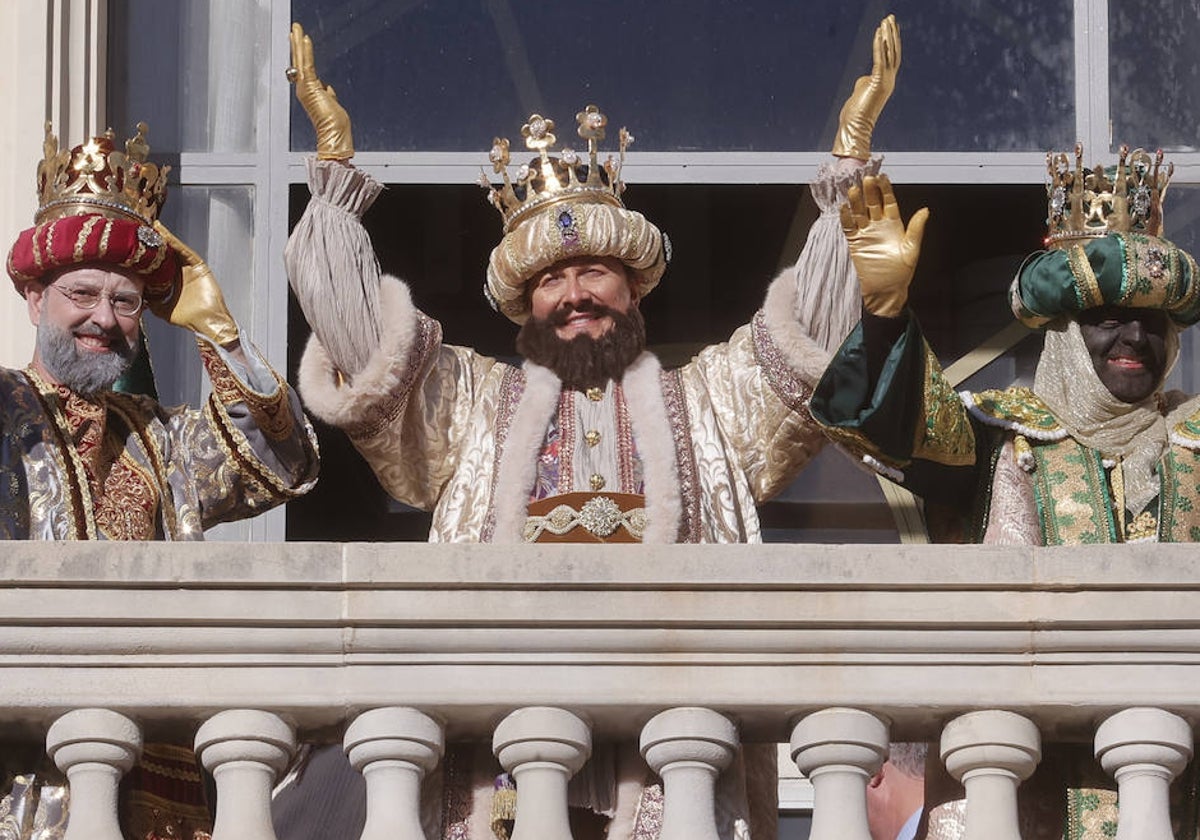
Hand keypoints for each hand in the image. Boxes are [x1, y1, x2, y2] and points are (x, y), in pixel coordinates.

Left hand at [150, 222, 239, 346]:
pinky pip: (186, 252)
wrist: (206, 322)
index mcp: (176, 281)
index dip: (151, 254)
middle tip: (145, 230)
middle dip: (158, 242)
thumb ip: (153, 303)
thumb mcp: (164, 310)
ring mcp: (192, 269)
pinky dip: (176, 243)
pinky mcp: (200, 267)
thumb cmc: (191, 319)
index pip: (162, 263)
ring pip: (177, 250)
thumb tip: (140, 299)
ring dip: (166, 238)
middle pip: (169, 253)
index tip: (139, 245)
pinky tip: (165, 235)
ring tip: (154, 227)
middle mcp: (184, 272)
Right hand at [289, 21, 353, 159]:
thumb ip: (328, 95)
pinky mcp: (310, 87)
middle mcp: (304, 88)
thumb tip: (328, 89)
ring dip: (298, 43)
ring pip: (300, 60)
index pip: (304, 68)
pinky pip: (307, 64)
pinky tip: (306, 39)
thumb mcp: (332, 104)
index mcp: (309, 92)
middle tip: (294, 28)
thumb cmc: (335, 124)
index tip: (301, 41)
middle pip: (299, 61)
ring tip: (297, 29)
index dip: (302, 54)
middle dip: (297, 43)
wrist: (334, 133)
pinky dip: (307, 51)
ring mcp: (305, 87)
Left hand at [832, 15, 900, 159]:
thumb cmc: (855, 113)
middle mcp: (889, 80)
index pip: (891, 57)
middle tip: (891, 18)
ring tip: (886, 21)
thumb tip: (865, 77)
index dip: (891, 41)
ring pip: (889, 53)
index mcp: (886, 81)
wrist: (854, 127)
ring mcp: (886, 81)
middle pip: (893, 51)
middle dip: (892, 33)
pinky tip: (878, 33)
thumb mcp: (861, 92)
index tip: (890, 27)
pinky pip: (880, 59)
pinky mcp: (878, 81)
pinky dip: (879, 45)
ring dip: (887, 35)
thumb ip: (865, 82)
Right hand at [840, 174, 928, 317]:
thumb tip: (925, 210)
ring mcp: (866, 233)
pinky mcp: (855, 242)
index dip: (885, 190)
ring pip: (859, 212)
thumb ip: (916, 229)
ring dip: (856, 202)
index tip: (882, 177)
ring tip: (854, 190)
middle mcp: (879, 226)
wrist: (886, 290)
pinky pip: (848, 227)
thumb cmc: (902, 272)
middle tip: (867, 179)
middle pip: (872, 204)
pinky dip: (845, 218)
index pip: (889, 202)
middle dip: (870, 192)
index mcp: (894, 224)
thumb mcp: (912, 250)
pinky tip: (844, 208)